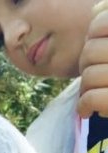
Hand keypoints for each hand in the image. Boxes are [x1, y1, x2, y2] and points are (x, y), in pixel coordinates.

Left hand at [79, 1, 107, 116]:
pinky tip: (89, 111)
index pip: (100, 23)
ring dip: (85, 88)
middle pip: (89, 52)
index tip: (99, 47)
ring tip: (94, 93)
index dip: (92, 36)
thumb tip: (97, 11)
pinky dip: (84, 106)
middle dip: (85, 65)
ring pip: (88, 75)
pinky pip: (90, 98)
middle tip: (94, 75)